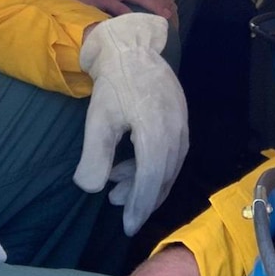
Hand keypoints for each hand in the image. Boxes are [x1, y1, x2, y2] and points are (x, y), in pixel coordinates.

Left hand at [73, 14, 188, 234]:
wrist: (133, 47)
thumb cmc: (114, 83)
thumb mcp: (98, 119)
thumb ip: (95, 156)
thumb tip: (92, 189)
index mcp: (157, 133)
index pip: (151, 180)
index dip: (140, 206)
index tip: (128, 227)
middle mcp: (176, 132)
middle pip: (163, 177)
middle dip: (142, 199)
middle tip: (120, 210)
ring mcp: (182, 124)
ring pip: (168, 166)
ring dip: (145, 183)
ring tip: (117, 188)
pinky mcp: (181, 119)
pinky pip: (171, 152)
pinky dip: (152, 165)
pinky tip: (129, 165)